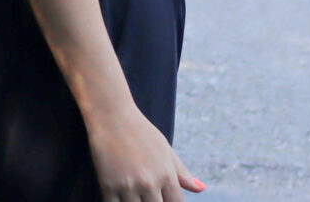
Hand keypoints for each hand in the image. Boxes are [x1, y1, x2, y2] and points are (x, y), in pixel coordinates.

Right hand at [86, 102, 204, 200]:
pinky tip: (121, 198)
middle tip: (150, 196)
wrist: (112, 116)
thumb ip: (182, 173)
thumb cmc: (141, 132)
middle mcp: (149, 183)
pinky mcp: (108, 187)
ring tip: (136, 195)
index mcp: (166, 174)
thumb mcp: (165, 150)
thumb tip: (201, 189)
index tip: (165, 200)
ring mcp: (128, 186)